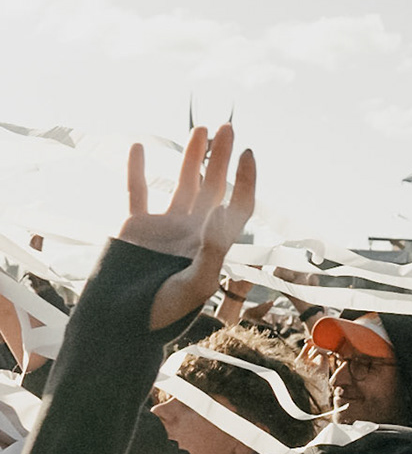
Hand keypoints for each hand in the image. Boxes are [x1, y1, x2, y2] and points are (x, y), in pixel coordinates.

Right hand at [123, 125, 256, 330]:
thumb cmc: (162, 314)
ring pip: (182, 184)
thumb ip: (213, 248)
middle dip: (222, 158)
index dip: (245, 181)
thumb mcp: (195, 283)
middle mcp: (193, 232)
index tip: (249, 154)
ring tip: (203, 130)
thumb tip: (224, 208)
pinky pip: (137, 192)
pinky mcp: (135, 226)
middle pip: (213, 186)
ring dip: (192, 158)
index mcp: (213, 246)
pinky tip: (139, 146)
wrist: (121, 325)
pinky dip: (136, 170)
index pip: (236, 206)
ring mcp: (165, 227)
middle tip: (230, 128)